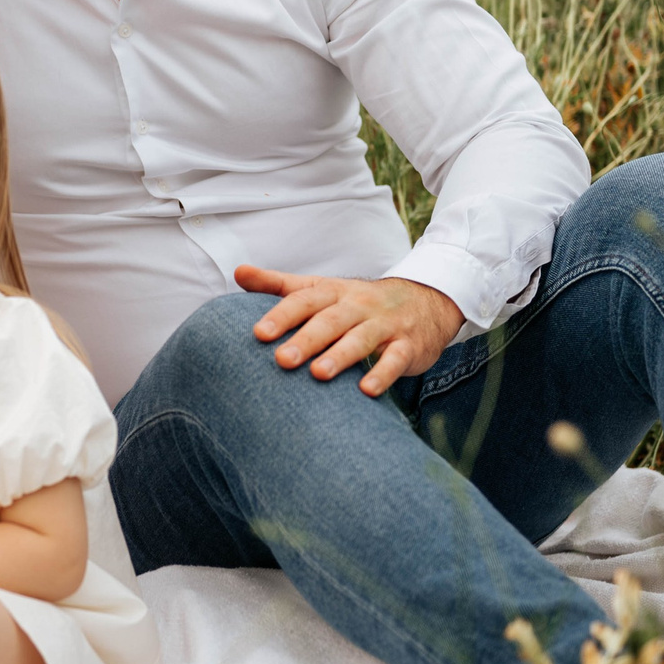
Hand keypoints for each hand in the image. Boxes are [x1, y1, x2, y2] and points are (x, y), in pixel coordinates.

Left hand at [235, 265, 463, 398]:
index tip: (258, 333)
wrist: (425, 301)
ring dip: (341, 356)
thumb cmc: (357, 301)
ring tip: (319, 374)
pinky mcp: (408, 346)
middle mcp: (358, 305)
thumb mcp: (321, 287)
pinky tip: (366, 391)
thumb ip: (279, 283)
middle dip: (306, 339)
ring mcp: (385, 325)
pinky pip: (396, 359)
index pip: (304, 300)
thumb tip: (238, 272)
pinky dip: (383, 374)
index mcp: (333, 292)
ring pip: (361, 338)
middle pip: (330, 321)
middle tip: (281, 360)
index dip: (282, 315)